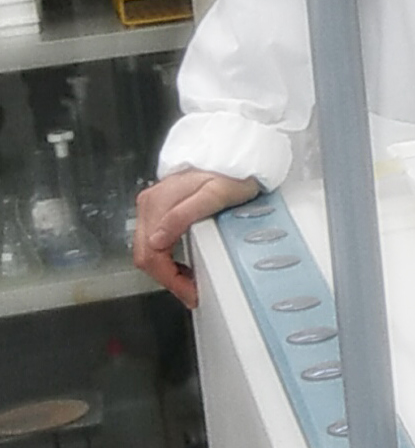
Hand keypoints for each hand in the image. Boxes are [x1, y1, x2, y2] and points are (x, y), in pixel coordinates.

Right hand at [134, 168, 265, 308]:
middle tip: (190, 291)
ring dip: (165, 269)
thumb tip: (157, 240)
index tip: (189, 292)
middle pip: (144, 254)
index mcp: (158, 204)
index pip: (151, 254)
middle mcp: (149, 205)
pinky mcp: (160, 208)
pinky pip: (155, 241)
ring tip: (189, 281)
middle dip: (166, 278)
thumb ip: (184, 215)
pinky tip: (182, 264)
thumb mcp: (215, 194)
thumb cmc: (231, 173)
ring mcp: (153, 207)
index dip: (169, 279)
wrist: (236, 155)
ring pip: (147, 250)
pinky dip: (166, 258)